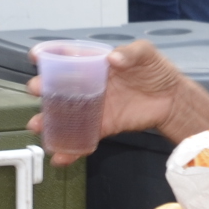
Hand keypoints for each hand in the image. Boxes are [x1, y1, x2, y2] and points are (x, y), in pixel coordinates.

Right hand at [26, 39, 187, 163]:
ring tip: (37, 126)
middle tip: (36, 91)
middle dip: (45, 89)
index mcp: (96, 64)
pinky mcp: (104, 125)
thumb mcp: (145, 54)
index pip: (70, 58)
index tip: (36, 57)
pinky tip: (60, 156)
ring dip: (50, 121)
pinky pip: (84, 137)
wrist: (172, 99)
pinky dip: (72, 148)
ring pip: (67, 114)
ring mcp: (95, 107)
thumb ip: (130, 53)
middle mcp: (90, 85)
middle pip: (62, 87)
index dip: (52, 56)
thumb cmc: (157, 70)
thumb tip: (113, 59)